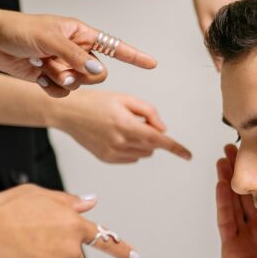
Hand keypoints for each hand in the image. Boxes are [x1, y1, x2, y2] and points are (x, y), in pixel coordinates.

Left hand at [0, 10, 157, 97]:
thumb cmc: (20, 30)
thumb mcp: (51, 39)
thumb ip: (77, 57)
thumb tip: (99, 72)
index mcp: (82, 35)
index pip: (115, 47)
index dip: (134, 56)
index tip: (152, 63)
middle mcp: (77, 51)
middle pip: (99, 73)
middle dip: (82, 75)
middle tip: (60, 69)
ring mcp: (65, 65)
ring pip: (80, 85)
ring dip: (61, 80)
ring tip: (42, 68)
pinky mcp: (51, 78)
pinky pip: (63, 93)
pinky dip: (51, 89)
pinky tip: (37, 77)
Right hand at [0, 186, 137, 257]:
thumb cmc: (3, 211)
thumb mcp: (36, 194)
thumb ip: (67, 201)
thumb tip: (92, 201)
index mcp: (73, 224)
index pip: (103, 238)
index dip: (120, 249)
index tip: (135, 257)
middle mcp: (71, 249)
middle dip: (60, 256)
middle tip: (32, 246)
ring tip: (17, 253)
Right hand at [51, 89, 191, 163]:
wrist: (68, 112)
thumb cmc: (97, 101)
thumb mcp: (126, 98)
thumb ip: (149, 112)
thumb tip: (163, 130)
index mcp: (126, 125)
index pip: (159, 140)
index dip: (176, 148)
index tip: (188, 155)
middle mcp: (120, 143)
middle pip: (153, 146)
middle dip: (151, 134)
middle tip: (135, 120)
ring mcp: (113, 153)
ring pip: (144, 153)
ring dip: (142, 142)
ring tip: (123, 126)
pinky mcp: (107, 158)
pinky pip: (131, 158)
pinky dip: (132, 148)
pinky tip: (116, 135)